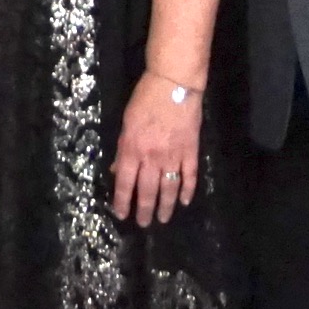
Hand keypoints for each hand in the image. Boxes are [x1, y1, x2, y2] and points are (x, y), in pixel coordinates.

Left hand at [113, 73, 203, 225]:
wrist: (174, 84)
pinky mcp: (191, 151)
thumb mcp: (126, 123)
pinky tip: (186, 201)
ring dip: (166, 206)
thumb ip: (123, 149)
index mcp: (132, 149)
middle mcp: (151, 157)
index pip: (125, 182)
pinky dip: (188, 190)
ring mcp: (173, 156)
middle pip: (147, 190)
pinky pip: (189, 176)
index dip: (122, 200)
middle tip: (143, 224)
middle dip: (144, 210)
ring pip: (169, 188)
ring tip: (163, 219)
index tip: (121, 214)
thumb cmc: (145, 99)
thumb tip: (116, 170)